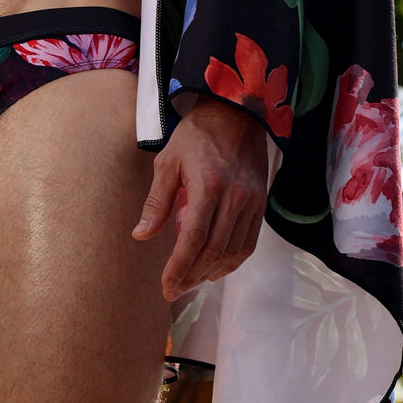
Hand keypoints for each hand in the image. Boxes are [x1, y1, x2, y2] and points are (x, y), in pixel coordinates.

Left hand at [132, 96, 267, 301]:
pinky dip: (232, 261)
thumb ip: (157, 202)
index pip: (193, 238)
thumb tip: (140, 235)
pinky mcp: (261, 203)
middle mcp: (234, 197)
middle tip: (174, 290)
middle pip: (213, 250)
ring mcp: (252, 202)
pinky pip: (249, 242)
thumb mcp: (168, 161)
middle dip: (192, 275)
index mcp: (208, 185)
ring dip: (211, 272)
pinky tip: (216, 268)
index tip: (167, 285)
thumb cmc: (197, 135)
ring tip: (191, 281)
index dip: (179, 266)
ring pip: (233, 251)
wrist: (236, 113)